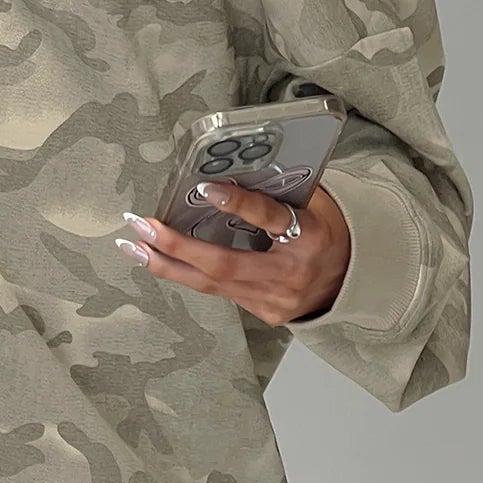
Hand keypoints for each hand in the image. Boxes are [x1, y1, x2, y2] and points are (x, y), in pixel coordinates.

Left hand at [115, 179, 351, 327]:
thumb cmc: (324, 231)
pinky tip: (159, 262)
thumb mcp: (311, 202)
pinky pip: (219, 292)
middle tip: (141, 227)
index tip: (207, 188)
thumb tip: (227, 169)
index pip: (270, 218)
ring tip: (134, 248)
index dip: (238, 203)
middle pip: (224, 264)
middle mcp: (290, 273)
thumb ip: (273, 191)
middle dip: (176, 246)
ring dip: (167, 265)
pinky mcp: (264, 313)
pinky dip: (186, 275)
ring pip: (212, 285)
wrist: (348, 279)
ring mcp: (275, 300)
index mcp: (309, 236)